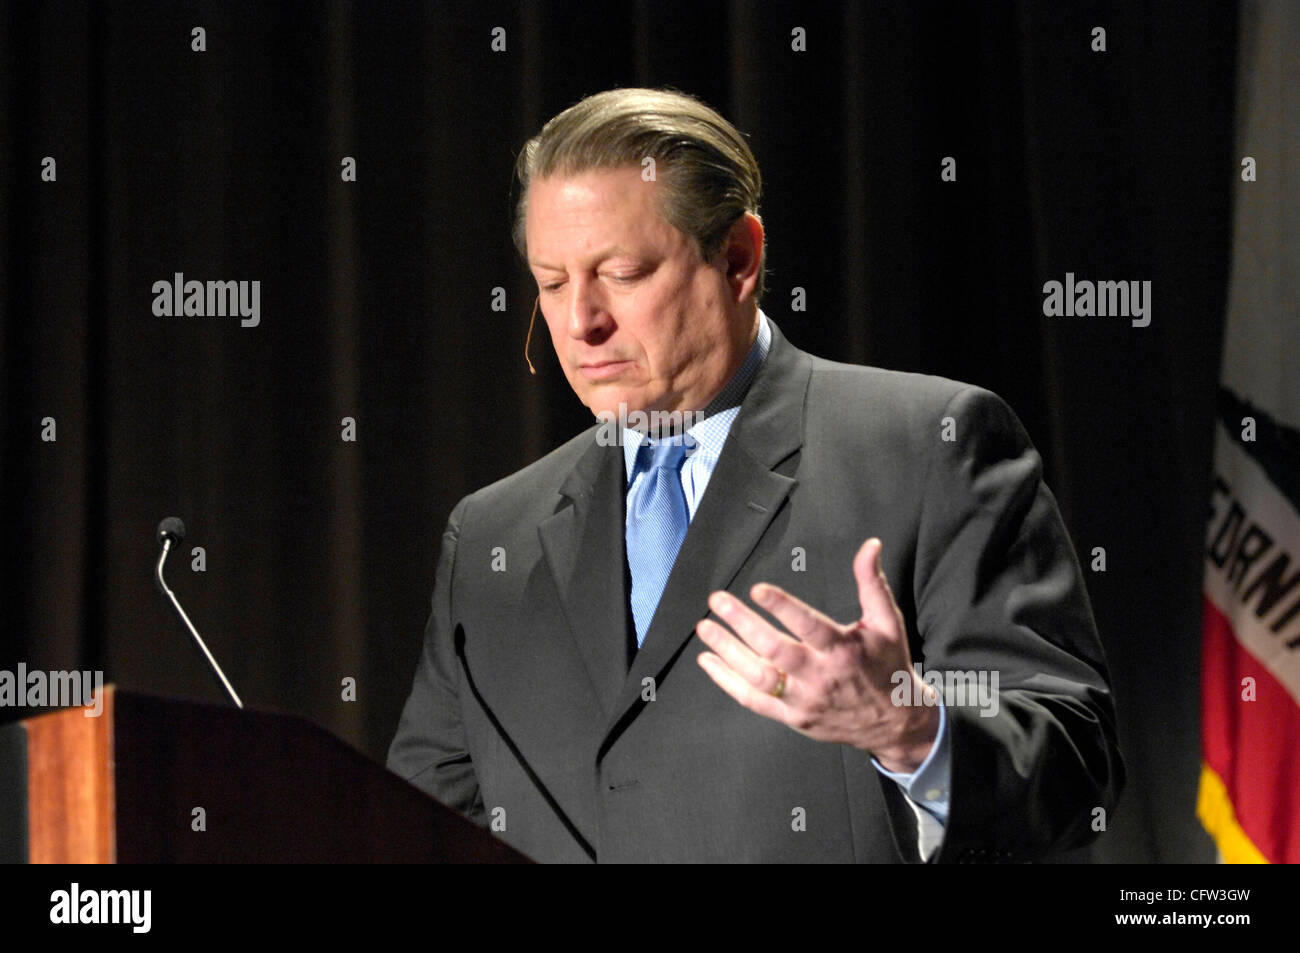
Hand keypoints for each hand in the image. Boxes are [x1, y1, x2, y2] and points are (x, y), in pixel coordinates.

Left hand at [695, 537, 939, 773]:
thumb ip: (872, 583)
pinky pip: (754, 701)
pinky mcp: (793, 717)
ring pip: (758, 677)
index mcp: (844, 650)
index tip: (757, 589)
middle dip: (742, 624)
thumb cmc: (888, 664)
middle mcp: (821, 677)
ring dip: (728, 651)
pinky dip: (727, 682)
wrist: (895, 723)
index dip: (783, 607)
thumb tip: (870, 545)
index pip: (809, 626)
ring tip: (705, 627)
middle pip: (775, 651)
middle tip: (717, 601)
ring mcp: (805, 700)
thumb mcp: (887, 622)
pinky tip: (708, 661)